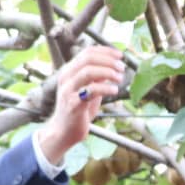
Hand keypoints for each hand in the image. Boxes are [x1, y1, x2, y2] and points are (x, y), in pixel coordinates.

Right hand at [35, 47, 126, 165]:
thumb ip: (97, 78)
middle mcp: (66, 78)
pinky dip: (105, 88)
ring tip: (119, 78)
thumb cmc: (77, 112)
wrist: (63, 133)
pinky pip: (90, 90)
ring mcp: (68, 91)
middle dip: (108, 60)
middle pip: (87, 59)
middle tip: (121, 67)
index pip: (87, 52)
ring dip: (107, 72)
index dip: (105, 51)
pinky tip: (114, 90)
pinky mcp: (73, 104)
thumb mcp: (88, 90)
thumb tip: (112, 66)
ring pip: (87, 72)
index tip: (119, 55)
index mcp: (69, 72)